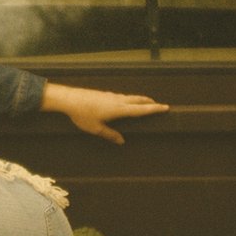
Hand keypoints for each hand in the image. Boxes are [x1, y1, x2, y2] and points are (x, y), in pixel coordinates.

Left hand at [41, 83, 168, 144]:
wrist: (70, 99)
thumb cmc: (82, 114)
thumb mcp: (96, 128)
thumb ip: (110, 134)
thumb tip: (121, 141)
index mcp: (119, 109)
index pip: (141, 109)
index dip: (154, 109)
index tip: (165, 107)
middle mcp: (117, 100)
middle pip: (138, 100)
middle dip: (149, 102)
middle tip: (159, 105)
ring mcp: (111, 96)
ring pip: (130, 97)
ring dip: (139, 99)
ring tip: (145, 103)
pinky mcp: (104, 94)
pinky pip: (121, 96)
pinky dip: (129, 99)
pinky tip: (125, 102)